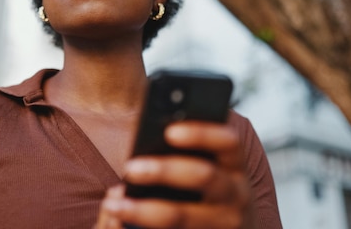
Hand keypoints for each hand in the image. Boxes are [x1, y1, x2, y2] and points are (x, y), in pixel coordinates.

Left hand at [95, 121, 253, 228]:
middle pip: (204, 176)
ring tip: (113, 205)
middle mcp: (237, 194)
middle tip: (130, 167)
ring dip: (144, 210)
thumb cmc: (210, 193)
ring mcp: (226, 223)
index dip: (202, 134)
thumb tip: (142, 157)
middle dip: (164, 170)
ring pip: (181, 217)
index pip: (228, 141)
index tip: (170, 131)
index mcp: (234, 166)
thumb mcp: (211, 170)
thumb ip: (186, 157)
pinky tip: (121, 223)